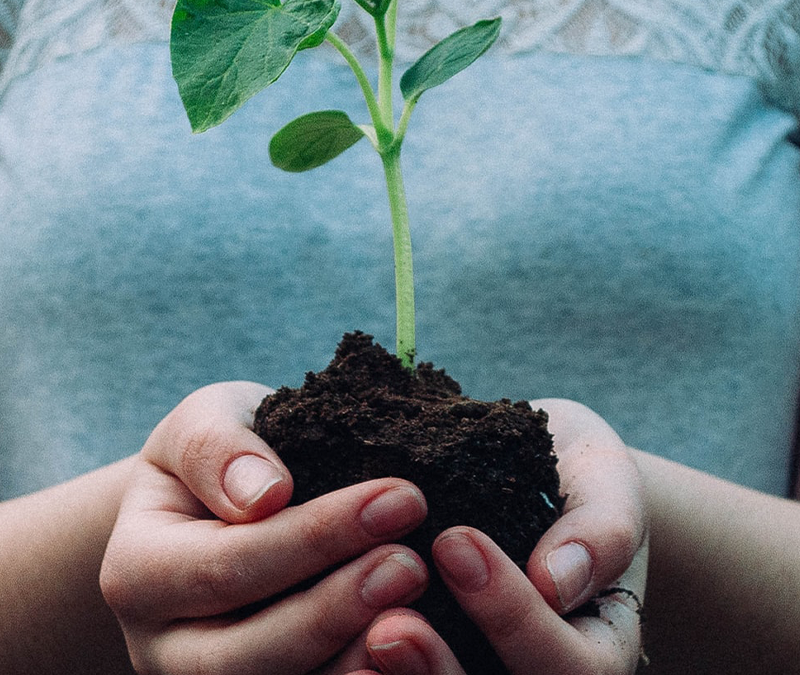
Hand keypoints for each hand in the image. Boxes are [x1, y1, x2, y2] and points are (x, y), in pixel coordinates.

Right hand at [100, 381, 429, 674]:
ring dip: (352, 657)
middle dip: (337, 609)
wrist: (216, 501)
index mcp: (137, 572)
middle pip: (246, 654)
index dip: (317, 537)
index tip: (399, 498)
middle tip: (413, 563)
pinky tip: (408, 648)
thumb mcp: (206, 422)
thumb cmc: (219, 455)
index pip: (227, 566)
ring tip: (416, 607)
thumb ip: (217, 448)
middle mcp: (162, 645)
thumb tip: (264, 494)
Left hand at [345, 399, 647, 674]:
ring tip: (363, 638)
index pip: (569, 666)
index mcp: (598, 650)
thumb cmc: (578, 478)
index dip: (512, 617)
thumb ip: (603, 528)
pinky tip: (337, 648)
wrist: (545, 479)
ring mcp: (487, 669)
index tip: (456, 540)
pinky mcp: (440, 656)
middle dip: (443, 674)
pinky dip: (371, 673)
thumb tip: (557, 583)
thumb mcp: (605, 482)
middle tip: (391, 628)